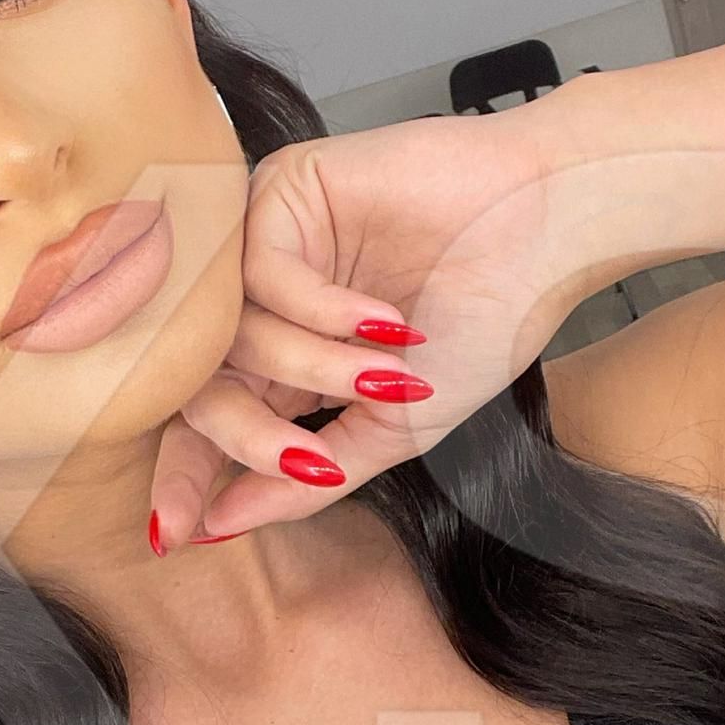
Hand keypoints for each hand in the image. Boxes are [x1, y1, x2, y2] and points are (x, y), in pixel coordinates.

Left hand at [150, 103, 577, 546]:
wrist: (550, 231)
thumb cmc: (490, 318)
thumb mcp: (396, 427)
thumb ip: (308, 479)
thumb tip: (214, 529)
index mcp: (285, 359)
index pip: (209, 420)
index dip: (186, 476)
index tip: (174, 534)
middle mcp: (262, 302)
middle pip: (200, 382)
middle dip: (244, 436)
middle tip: (300, 460)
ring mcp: (267, 244)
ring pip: (231, 332)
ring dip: (311, 368)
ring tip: (385, 373)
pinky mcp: (283, 190)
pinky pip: (260, 271)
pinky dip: (320, 311)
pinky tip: (382, 318)